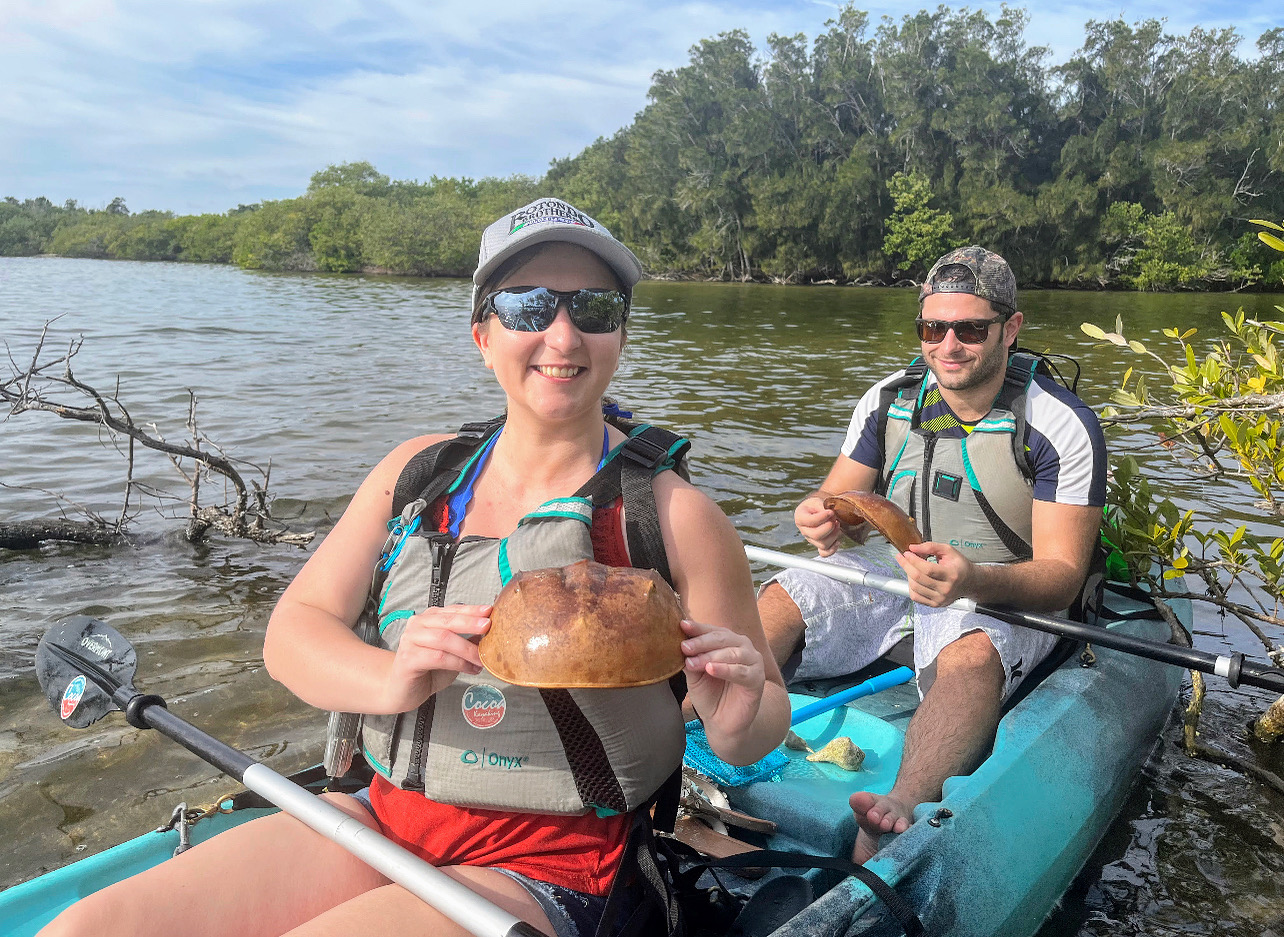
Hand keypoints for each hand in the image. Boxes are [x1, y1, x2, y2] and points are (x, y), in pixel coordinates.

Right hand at [382, 604, 491, 712]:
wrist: (401, 690)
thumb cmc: (428, 669)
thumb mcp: (453, 653)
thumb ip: (467, 641)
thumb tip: (491, 633)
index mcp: (429, 619)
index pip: (453, 610)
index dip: (471, 610)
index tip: (489, 611)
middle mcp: (417, 625)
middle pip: (447, 620)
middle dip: (470, 623)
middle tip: (488, 626)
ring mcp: (410, 640)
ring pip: (443, 638)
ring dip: (466, 649)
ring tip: (482, 659)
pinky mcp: (408, 658)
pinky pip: (437, 657)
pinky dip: (457, 663)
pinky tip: (469, 669)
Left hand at [681, 618, 765, 738]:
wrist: (722, 721)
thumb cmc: (709, 693)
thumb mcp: (695, 674)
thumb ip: (691, 658)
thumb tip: (680, 643)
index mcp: (728, 641)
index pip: (712, 631)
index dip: (697, 628)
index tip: (681, 625)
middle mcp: (742, 647)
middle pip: (721, 639)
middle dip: (701, 642)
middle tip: (684, 647)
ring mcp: (753, 662)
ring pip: (731, 654)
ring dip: (710, 657)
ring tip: (692, 662)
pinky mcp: (757, 679)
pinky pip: (741, 672)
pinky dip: (725, 669)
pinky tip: (711, 669)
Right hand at [795, 496, 842, 556]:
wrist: (818, 511)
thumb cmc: (817, 506)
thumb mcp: (818, 501)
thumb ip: (822, 506)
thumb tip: (830, 514)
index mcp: (800, 518)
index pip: (809, 521)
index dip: (822, 517)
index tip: (831, 512)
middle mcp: (804, 530)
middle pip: (816, 535)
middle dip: (829, 527)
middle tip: (835, 520)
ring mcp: (811, 540)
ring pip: (822, 544)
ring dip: (834, 535)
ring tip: (837, 525)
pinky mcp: (819, 546)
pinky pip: (824, 553)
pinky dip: (832, 549)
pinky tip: (837, 541)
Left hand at [895, 542, 973, 606]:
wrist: (970, 582)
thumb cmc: (959, 565)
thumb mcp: (949, 551)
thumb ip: (931, 547)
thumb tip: (913, 548)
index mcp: (951, 575)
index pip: (927, 569)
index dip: (913, 560)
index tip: (906, 553)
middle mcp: (946, 589)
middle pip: (918, 578)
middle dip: (906, 566)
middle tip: (902, 558)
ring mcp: (940, 599)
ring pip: (915, 588)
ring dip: (908, 575)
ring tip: (911, 567)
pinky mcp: (935, 604)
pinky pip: (916, 597)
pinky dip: (911, 586)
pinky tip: (914, 579)